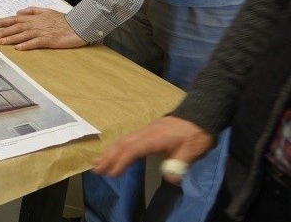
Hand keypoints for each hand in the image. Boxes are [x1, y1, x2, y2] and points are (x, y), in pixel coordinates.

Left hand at [0, 6, 86, 49]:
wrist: (77, 26)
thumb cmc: (62, 19)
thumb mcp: (46, 10)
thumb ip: (32, 10)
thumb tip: (18, 11)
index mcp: (34, 17)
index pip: (15, 18)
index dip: (3, 21)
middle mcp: (35, 24)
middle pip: (16, 27)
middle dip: (3, 31)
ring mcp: (41, 32)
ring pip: (23, 34)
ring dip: (11, 38)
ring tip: (1, 42)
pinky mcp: (48, 40)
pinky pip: (35, 43)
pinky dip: (26, 45)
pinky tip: (18, 48)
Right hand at [93, 116, 214, 183]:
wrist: (198, 116)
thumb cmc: (195, 134)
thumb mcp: (193, 150)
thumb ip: (180, 163)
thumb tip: (170, 178)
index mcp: (155, 138)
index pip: (134, 149)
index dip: (122, 161)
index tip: (112, 173)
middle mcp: (145, 132)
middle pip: (123, 144)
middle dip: (109, 157)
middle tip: (96, 169)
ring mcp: (144, 130)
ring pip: (123, 140)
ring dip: (109, 152)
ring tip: (97, 162)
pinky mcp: (146, 131)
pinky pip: (127, 139)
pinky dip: (116, 147)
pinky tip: (112, 152)